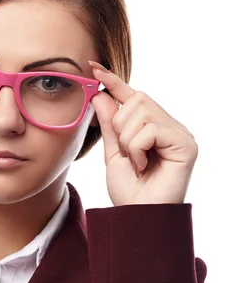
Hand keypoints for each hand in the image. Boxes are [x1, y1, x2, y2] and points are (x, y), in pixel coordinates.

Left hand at [88, 62, 197, 205]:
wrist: (137, 215)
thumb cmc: (128, 188)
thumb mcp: (112, 151)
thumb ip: (109, 123)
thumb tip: (100, 93)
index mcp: (153, 126)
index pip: (132, 96)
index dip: (114, 82)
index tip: (94, 67)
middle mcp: (170, 126)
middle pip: (137, 99)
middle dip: (120, 125)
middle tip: (126, 153)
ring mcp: (180, 134)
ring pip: (141, 113)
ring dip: (128, 140)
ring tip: (136, 162)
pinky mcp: (186, 145)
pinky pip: (150, 130)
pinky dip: (137, 148)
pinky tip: (143, 165)